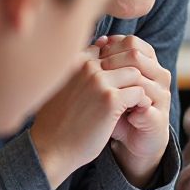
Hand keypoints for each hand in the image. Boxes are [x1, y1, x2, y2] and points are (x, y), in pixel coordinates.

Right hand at [31, 43, 153, 188]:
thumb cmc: (58, 118)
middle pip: (125, 58)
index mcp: (74, 59)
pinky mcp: (110, 99)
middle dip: (130, 76)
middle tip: (129, 95)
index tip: (115, 84)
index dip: (117, 66)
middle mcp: (85, 66)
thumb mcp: (64, 83)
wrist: (49, 149)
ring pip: (135, 73)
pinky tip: (132, 113)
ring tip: (130, 104)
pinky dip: (140, 103)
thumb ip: (84, 62)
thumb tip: (103, 40)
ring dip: (137, 88)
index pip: (109, 49)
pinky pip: (139, 92)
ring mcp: (98, 81)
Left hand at [97, 35, 172, 186]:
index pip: (132, 43)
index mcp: (150, 64)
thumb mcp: (109, 83)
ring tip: (99, 95)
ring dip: (115, 87)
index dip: (109, 48)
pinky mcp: (159, 119)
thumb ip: (106, 62)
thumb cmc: (117, 109)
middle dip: (109, 64)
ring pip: (139, 81)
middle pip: (135, 56)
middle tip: (94, 76)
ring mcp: (162, 97)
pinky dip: (125, 110)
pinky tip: (112, 113)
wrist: (134, 139)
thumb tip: (98, 39)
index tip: (92, 59)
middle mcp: (160, 76)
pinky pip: (144, 109)